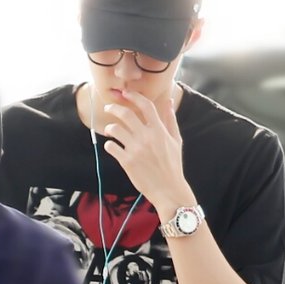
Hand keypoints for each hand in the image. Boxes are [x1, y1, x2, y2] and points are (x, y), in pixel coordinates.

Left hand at [103, 90, 193, 214]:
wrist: (169, 190)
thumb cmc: (173, 165)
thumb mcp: (176, 141)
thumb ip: (171, 120)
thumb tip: (170, 101)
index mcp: (159, 131)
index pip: (146, 106)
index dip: (133, 96)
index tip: (125, 93)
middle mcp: (147, 137)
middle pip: (125, 114)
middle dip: (114, 108)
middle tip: (108, 108)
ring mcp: (136, 149)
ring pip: (115, 129)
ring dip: (109, 127)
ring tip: (110, 131)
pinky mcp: (127, 162)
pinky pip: (111, 147)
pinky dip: (109, 145)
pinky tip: (112, 146)